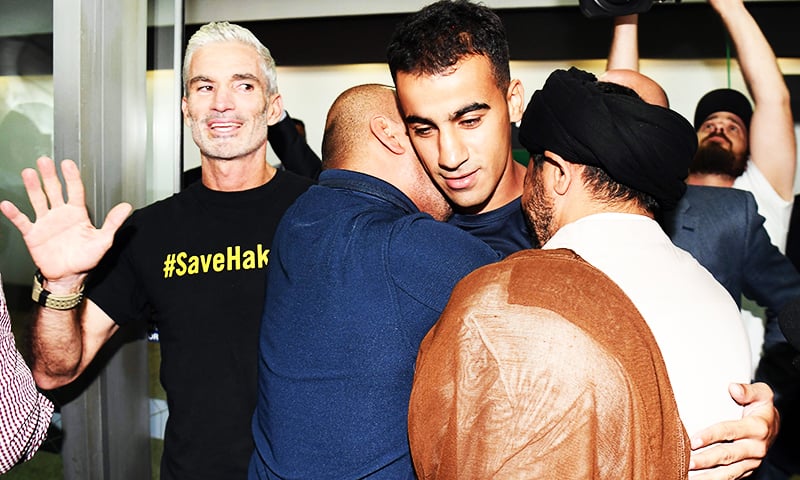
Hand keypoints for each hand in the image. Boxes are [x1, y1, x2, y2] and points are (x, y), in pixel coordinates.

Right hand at [0, 156, 131, 288]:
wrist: (69, 276)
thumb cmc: (86, 257)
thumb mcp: (103, 239)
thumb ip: (113, 222)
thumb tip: (127, 206)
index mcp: (77, 213)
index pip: (74, 190)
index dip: (71, 177)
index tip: (67, 163)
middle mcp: (60, 214)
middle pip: (53, 190)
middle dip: (49, 176)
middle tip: (44, 161)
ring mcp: (45, 222)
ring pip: (38, 201)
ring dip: (32, 187)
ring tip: (28, 173)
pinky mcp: (33, 234)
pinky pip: (22, 222)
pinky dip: (14, 213)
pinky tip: (7, 204)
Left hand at [688, 382, 776, 478]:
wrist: (772, 426)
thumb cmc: (760, 406)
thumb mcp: (761, 393)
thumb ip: (747, 390)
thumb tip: (733, 388)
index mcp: (757, 428)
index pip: (730, 431)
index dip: (711, 436)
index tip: (693, 440)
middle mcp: (755, 447)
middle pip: (727, 455)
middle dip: (705, 460)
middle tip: (687, 462)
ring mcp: (751, 461)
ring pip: (728, 472)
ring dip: (708, 475)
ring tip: (689, 475)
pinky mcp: (747, 470)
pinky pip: (730, 477)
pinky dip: (714, 479)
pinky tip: (697, 478)